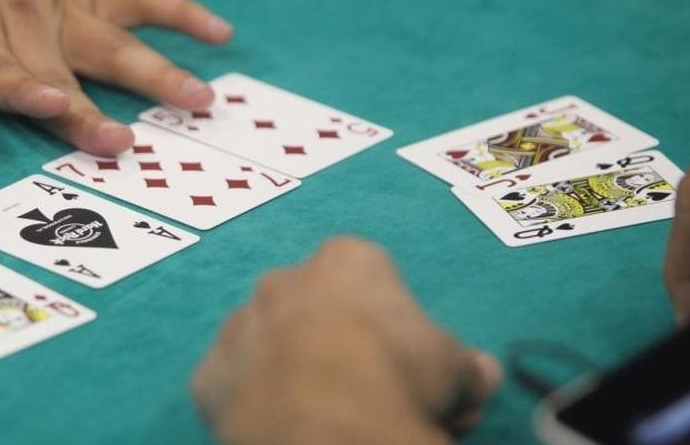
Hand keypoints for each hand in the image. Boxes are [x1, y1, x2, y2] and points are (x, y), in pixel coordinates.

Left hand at [0, 0, 231, 155]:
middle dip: (89, 111)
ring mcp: (60, 3)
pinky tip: (218, 33)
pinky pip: (137, 0)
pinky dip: (178, 14)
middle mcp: (21, 19)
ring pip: (111, 43)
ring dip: (155, 72)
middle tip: (122, 144)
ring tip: (200, 99)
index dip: (22, 90)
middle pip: (58, 71)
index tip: (55, 106)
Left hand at [191, 237, 501, 444]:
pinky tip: (282, 428)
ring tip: (324, 417)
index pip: (375, 282)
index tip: (412, 368)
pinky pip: (237, 385)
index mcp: (347, 260)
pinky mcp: (209, 373)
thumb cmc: (397, 376)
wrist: (326, 426)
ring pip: (273, 345)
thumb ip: (466, 364)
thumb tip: (480, 373)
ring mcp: (241, 323)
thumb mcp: (454, 368)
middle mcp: (285, 279)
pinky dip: (256, 405)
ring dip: (295, 372)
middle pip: (319, 309)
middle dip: (344, 346)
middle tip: (372, 396)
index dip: (397, 328)